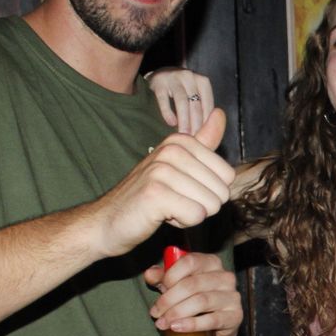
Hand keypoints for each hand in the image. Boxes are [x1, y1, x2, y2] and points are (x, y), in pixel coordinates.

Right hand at [89, 108, 235, 258]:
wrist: (108, 221)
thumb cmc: (148, 196)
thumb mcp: (178, 165)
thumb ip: (202, 142)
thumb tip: (219, 112)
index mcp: (181, 142)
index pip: (227, 175)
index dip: (208, 191)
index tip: (182, 189)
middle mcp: (171, 150)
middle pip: (221, 191)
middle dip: (201, 204)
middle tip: (173, 201)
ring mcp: (162, 170)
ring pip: (210, 204)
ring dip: (191, 214)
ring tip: (166, 207)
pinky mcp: (155, 194)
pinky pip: (196, 215)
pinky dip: (182, 223)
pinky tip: (161, 216)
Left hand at [144, 250, 242, 335]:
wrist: (215, 328)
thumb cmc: (194, 300)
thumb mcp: (176, 286)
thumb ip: (163, 278)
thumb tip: (150, 273)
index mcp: (211, 262)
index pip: (190, 261)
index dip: (171, 275)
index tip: (160, 288)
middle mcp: (225, 276)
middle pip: (192, 284)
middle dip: (169, 299)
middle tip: (155, 312)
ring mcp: (232, 296)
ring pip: (200, 301)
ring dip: (176, 313)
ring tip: (163, 323)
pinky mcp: (235, 316)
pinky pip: (211, 320)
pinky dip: (191, 324)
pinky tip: (177, 327)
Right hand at [147, 67, 214, 134]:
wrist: (161, 74)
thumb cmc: (183, 90)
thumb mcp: (196, 94)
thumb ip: (203, 109)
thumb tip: (210, 132)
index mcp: (203, 82)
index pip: (208, 105)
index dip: (207, 123)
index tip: (205, 137)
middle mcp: (189, 77)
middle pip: (195, 105)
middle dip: (196, 125)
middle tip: (195, 140)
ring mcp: (173, 78)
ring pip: (182, 102)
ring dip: (184, 121)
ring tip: (184, 135)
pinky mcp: (158, 83)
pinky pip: (164, 100)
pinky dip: (168, 113)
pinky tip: (171, 123)